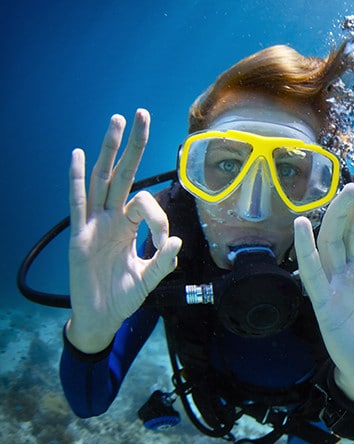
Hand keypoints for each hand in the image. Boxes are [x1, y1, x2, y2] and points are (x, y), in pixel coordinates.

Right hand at [66, 109, 180, 352]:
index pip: (145, 204)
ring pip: (101, 180)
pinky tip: (78, 155)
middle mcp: (111, 219)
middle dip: (134, 146)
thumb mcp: (149, 279)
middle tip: (142, 114)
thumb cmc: (124, 297)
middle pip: (123, 174)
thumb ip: (162, 261)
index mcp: (130, 226)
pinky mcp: (78, 236)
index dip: (158, 217)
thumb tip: (176, 240)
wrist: (101, 318)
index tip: (163, 241)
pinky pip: (77, 204)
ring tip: (116, 122)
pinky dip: (77, 180)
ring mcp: (94, 225)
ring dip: (109, 151)